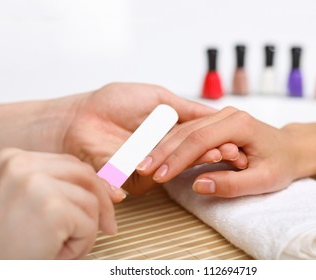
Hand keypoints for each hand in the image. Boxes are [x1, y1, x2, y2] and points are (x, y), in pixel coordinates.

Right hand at [0, 148, 124, 258]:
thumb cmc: (6, 245)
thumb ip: (59, 186)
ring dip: (85, 230)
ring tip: (60, 247)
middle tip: (107, 226)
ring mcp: (36, 184)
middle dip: (102, 202)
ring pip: (90, 201)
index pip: (69, 163)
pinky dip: (82, 245)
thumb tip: (108, 185)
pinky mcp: (52, 209)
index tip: (103, 203)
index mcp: (13, 159)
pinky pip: (89, 225)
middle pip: (84, 174)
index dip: (91, 186)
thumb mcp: (30, 202)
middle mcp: (21, 165)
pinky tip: (57, 253)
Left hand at [59, 83, 216, 194]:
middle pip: (189, 158)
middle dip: (210, 155)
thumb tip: (214, 112)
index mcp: (169, 135)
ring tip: (210, 157)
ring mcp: (146, 167)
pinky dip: (151, 178)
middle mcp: (161, 153)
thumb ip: (184, 108)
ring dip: (190, 165)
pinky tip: (169, 170)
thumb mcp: (158, 98)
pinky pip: (137, 181)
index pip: (197, 141)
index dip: (215, 141)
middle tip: (229, 152)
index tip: (233, 141)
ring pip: (170, 170)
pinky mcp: (125, 178)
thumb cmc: (115, 102)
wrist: (81, 115)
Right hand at [136, 107, 297, 196]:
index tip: (160, 175)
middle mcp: (228, 114)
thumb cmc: (281, 163)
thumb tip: (199, 185)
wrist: (291, 149)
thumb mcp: (263, 180)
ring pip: (184, 129)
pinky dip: (172, 144)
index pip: (200, 139)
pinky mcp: (215, 122)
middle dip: (163, 151)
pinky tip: (158, 155)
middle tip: (142, 169)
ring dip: (163, 147)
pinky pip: (189, 131)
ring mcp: (220, 116)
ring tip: (144, 163)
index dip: (178, 158)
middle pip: (187, 131)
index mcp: (240, 123)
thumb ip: (232, 184)